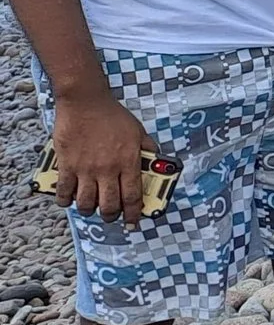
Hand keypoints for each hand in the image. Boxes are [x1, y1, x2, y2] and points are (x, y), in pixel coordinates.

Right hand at [49, 93, 155, 226]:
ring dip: (89, 210)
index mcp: (128, 162)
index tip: (133, 222)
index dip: (133, 213)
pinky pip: (64, 191)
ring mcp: (86, 168)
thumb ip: (148, 150)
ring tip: (90, 208)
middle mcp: (107, 169)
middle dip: (111, 215)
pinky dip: (65, 200)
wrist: (86, 102)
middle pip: (109, 205)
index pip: (133, 197)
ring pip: (86, 202)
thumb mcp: (138, 132)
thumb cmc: (113, 116)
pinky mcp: (67, 165)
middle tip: (110, 216)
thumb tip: (158, 163)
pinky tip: (68, 200)